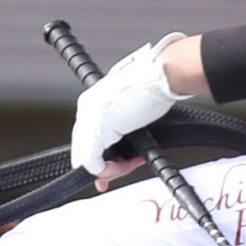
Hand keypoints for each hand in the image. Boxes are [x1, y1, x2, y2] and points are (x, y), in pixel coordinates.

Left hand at [71, 36, 199, 180]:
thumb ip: (123, 126)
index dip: (101, 156)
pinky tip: (127, 165)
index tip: (114, 167)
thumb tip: (128, 147)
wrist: (161, 75)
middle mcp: (86, 109)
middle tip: (125, 167)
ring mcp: (89, 120)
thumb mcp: (133, 108)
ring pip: (88, 160)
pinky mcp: (96, 131)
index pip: (86, 137)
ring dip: (112, 168)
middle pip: (84, 151)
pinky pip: (93, 164)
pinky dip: (109, 171)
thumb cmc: (155, 86)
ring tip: (133, 162)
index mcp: (93, 101)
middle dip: (105, 165)